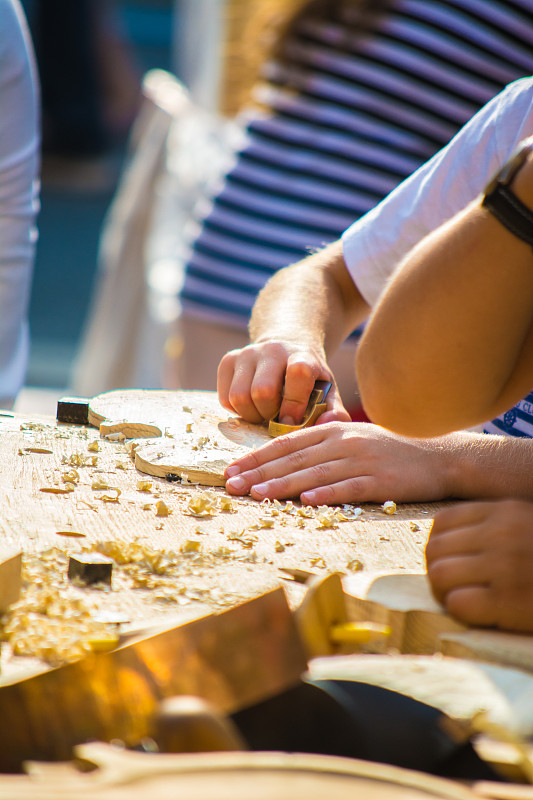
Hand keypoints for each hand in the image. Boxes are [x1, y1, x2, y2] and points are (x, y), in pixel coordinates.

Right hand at [217, 341, 349, 424]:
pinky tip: (252, 405)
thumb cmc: (309, 379)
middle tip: (276, 417)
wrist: (285, 347)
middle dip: (268, 415)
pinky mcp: (228, 360)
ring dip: (251, 415)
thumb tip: (326, 425)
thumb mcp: (327, 391)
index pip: (298, 373)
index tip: (293, 421)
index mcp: (302, 355)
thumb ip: (333, 411)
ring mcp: (247, 353)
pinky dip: (237, 410)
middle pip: (261, 392)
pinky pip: (225, 398)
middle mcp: (272, 349)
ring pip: (239, 397)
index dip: (294, 404)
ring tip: (264, 413)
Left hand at [224, 421, 451, 503]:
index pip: (286, 443)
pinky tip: (305, 500)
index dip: (257, 457)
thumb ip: (321, 446)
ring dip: (283, 484)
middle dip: (259, 473)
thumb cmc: (390, 452)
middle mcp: (344, 441)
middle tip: (231, 486)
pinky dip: (326, 493)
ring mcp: (362, 460)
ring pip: (315, 473)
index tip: (231, 471)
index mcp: (333, 430)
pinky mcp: (381, 480)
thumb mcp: (353, 439)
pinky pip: (348, 487)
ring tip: (257, 495)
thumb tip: (284, 463)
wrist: (439, 456)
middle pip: (294, 458)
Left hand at [426, 499, 532, 632]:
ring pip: (440, 575)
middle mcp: (500, 533)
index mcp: (504, 510)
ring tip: (469, 601)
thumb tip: (447, 546)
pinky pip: (457, 603)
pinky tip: (484, 613)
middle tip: (457, 588)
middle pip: (434, 550)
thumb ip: (494, 527)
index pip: (442, 523)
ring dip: (447, 593)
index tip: (454, 563)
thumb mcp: (527, 526)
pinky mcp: (508, 600)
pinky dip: (463, 611)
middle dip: (439, 572)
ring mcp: (504, 565)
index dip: (441, 547)